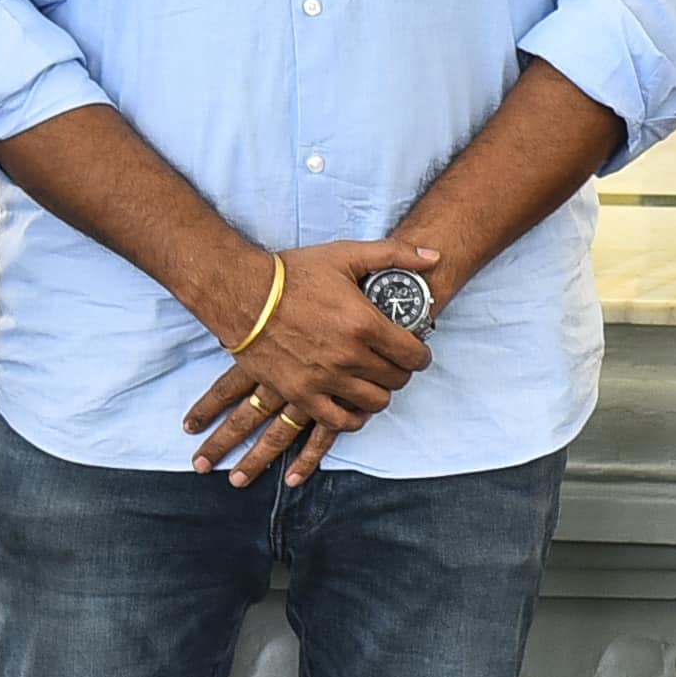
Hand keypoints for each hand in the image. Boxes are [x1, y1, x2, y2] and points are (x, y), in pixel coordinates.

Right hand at [180, 239, 441, 486]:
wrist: (241, 293)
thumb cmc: (293, 274)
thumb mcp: (346, 255)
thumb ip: (394, 255)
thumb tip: (434, 257)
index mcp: (364, 324)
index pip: (414, 355)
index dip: (420, 355)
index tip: (415, 350)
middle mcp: (349, 356)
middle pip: (397, 379)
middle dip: (400, 371)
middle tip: (392, 362)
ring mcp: (324, 379)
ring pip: (373, 402)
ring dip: (379, 393)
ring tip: (373, 380)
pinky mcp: (300, 393)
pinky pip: (338, 421)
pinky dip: (352, 417)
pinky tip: (353, 405)